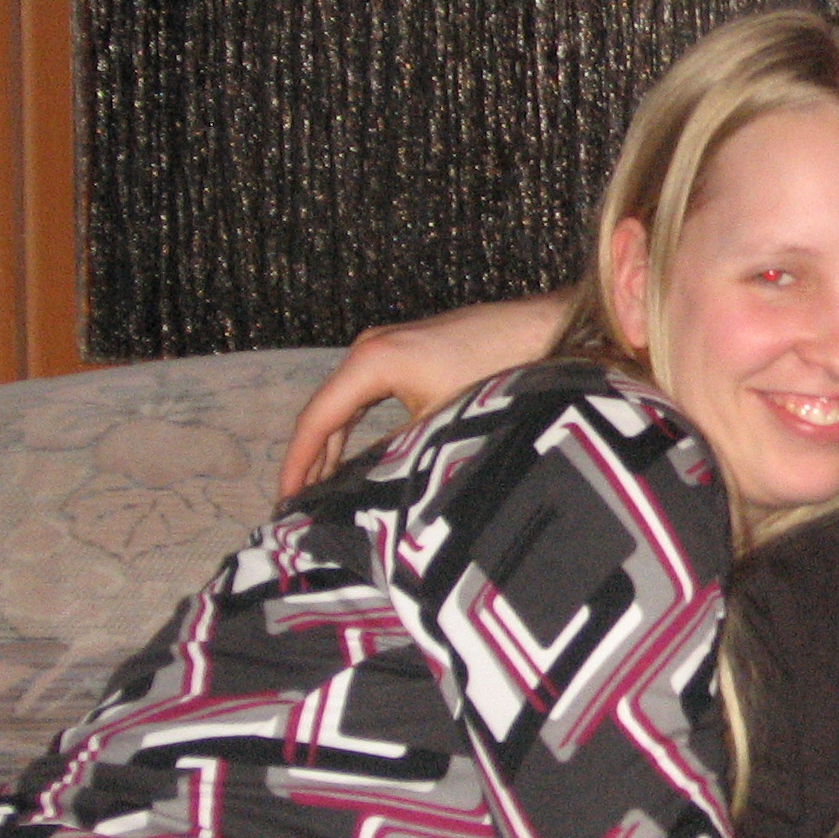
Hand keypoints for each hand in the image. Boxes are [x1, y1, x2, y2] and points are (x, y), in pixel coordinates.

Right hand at [278, 291, 571, 496]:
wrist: (553, 330)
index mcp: (372, 359)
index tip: (284, 501)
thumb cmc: (503, 371)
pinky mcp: (414, 352)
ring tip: (318, 493)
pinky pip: (370, 396)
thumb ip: (399, 456)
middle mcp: (373, 346)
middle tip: (296, 507)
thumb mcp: (444, 424)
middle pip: (326, 411)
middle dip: (310, 460)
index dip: (298, 464)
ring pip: (348, 405)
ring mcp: (392, 345)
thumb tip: (368, 497)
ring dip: (334, 447)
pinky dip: (358, 429)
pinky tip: (355, 460)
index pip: (317, 418)